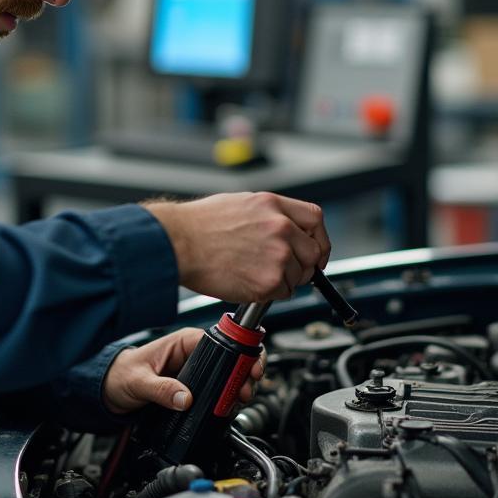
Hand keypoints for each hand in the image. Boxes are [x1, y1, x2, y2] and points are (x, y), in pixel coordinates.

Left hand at [103, 327, 265, 414]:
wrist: (111, 389)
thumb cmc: (121, 375)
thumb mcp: (138, 382)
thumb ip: (160, 389)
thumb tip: (183, 398)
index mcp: (183, 342)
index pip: (220, 340)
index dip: (238, 353)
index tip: (247, 368)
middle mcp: (193, 353)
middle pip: (230, 358)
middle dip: (244, 371)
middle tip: (247, 388)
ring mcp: (196, 370)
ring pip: (228, 373)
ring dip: (239, 385)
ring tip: (241, 398)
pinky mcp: (195, 385)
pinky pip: (218, 388)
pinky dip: (228, 396)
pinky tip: (231, 405)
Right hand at [145, 192, 330, 302]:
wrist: (179, 243)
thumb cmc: (199, 225)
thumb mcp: (242, 204)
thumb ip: (270, 215)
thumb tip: (287, 230)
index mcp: (273, 205)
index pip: (315, 219)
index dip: (318, 238)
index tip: (315, 250)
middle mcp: (281, 228)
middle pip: (313, 252)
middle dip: (303, 265)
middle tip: (284, 269)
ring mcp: (278, 255)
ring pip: (299, 276)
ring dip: (283, 280)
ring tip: (254, 273)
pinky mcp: (269, 282)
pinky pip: (283, 293)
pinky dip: (270, 293)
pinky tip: (249, 282)